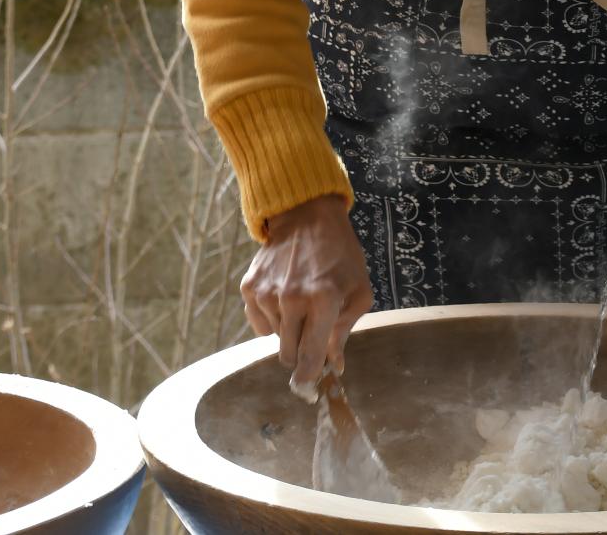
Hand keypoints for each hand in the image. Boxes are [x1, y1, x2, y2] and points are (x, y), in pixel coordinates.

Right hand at [242, 195, 373, 396]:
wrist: (306, 216)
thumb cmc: (340, 255)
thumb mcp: (357, 290)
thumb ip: (345, 330)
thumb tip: (336, 367)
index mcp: (323, 300)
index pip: (311, 355)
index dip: (310, 377)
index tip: (308, 389)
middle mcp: (291, 299)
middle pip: (288, 355)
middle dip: (301, 353)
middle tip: (312, 335)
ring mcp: (266, 293)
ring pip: (274, 339)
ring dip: (288, 331)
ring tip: (301, 303)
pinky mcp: (249, 288)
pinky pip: (259, 323)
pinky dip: (271, 318)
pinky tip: (283, 297)